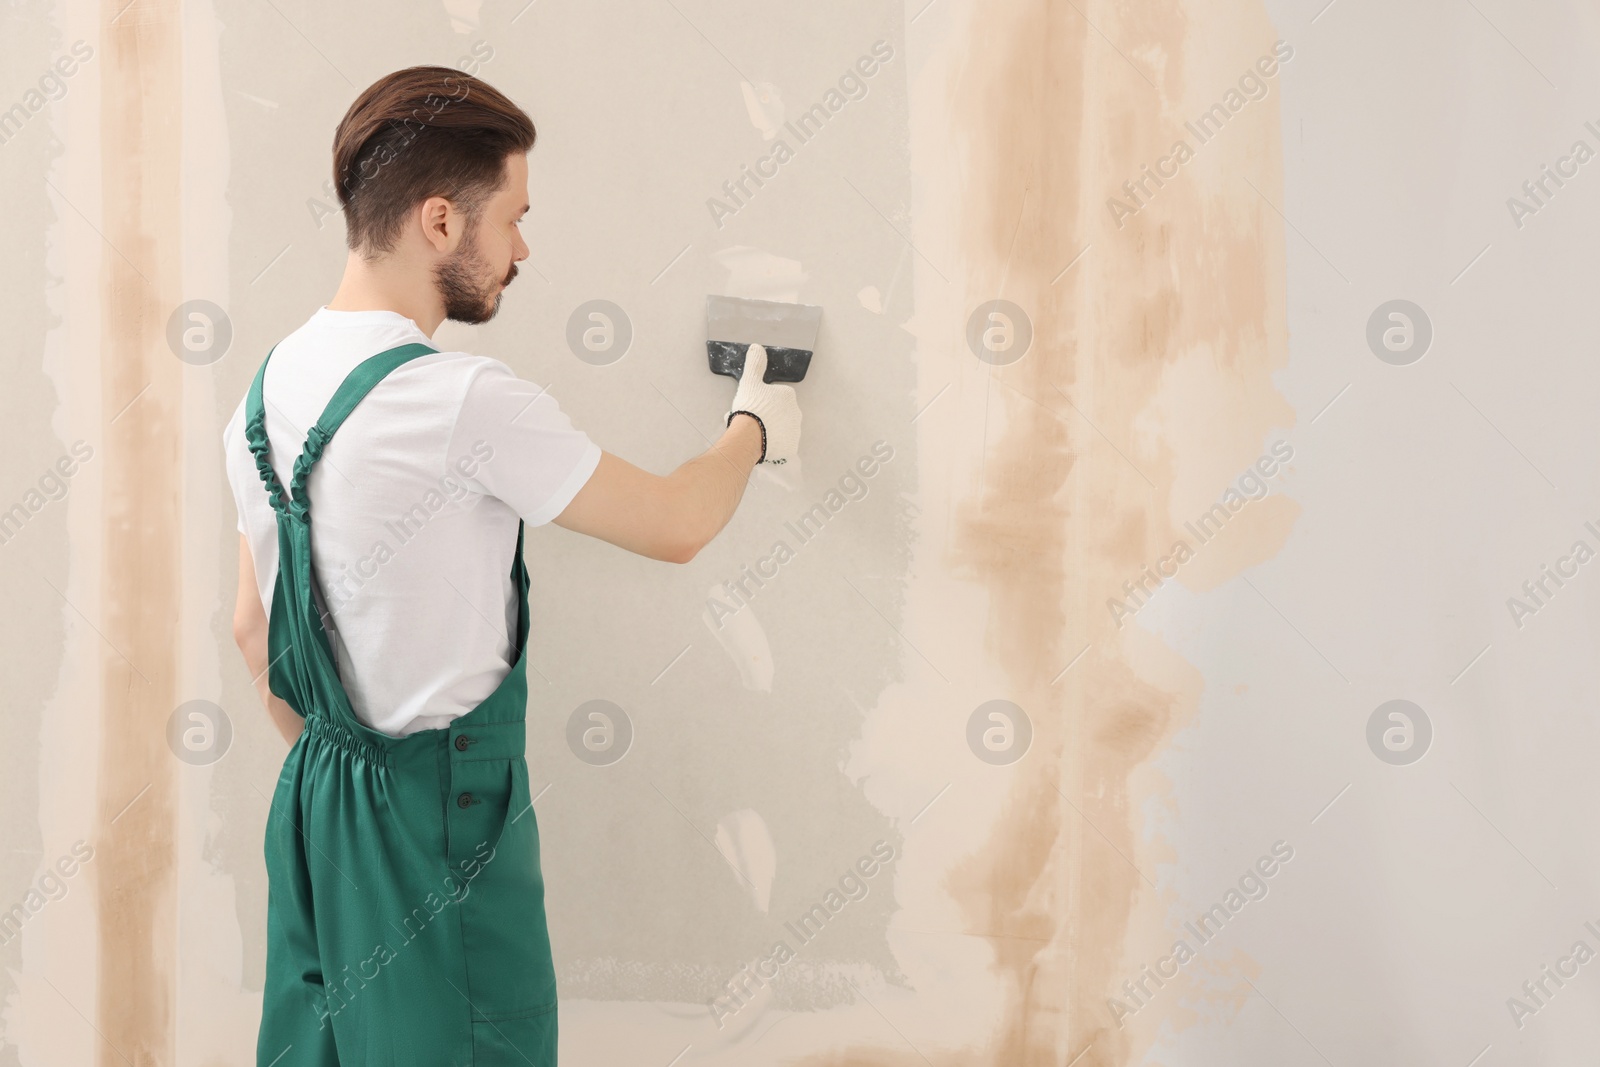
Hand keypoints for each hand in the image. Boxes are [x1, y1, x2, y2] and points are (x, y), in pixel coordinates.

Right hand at [725, 344, 800, 463]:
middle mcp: (796, 412)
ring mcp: (795, 431)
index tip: (753, 405)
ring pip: (781, 427)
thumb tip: (757, 348)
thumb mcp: (750, 381)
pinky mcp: (791, 447)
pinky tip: (762, 443)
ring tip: (754, 433)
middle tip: (752, 420)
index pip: (776, 395)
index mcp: (788, 395)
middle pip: (779, 412)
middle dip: (768, 414)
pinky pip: (782, 443)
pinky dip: (774, 443)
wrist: (750, 437)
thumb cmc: (751, 408)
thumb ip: (755, 364)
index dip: (762, 400)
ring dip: (771, 428)